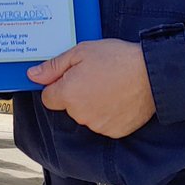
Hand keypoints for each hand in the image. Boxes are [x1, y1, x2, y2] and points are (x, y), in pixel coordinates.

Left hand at [27, 39, 155, 137]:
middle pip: (68, 106)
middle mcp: (79, 114)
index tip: (72, 76)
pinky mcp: (113, 132)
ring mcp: (97, 125)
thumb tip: (32, 75)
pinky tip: (119, 97)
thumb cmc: (116, 58)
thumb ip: (54, 66)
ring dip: (92, 104)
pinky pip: (103, 123)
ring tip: (110, 85)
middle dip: (76, 93)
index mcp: (68, 94)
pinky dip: (108, 114)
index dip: (58, 85)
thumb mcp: (81, 52)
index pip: (48, 97)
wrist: (151, 74)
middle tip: (95, 76)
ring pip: (86, 115)